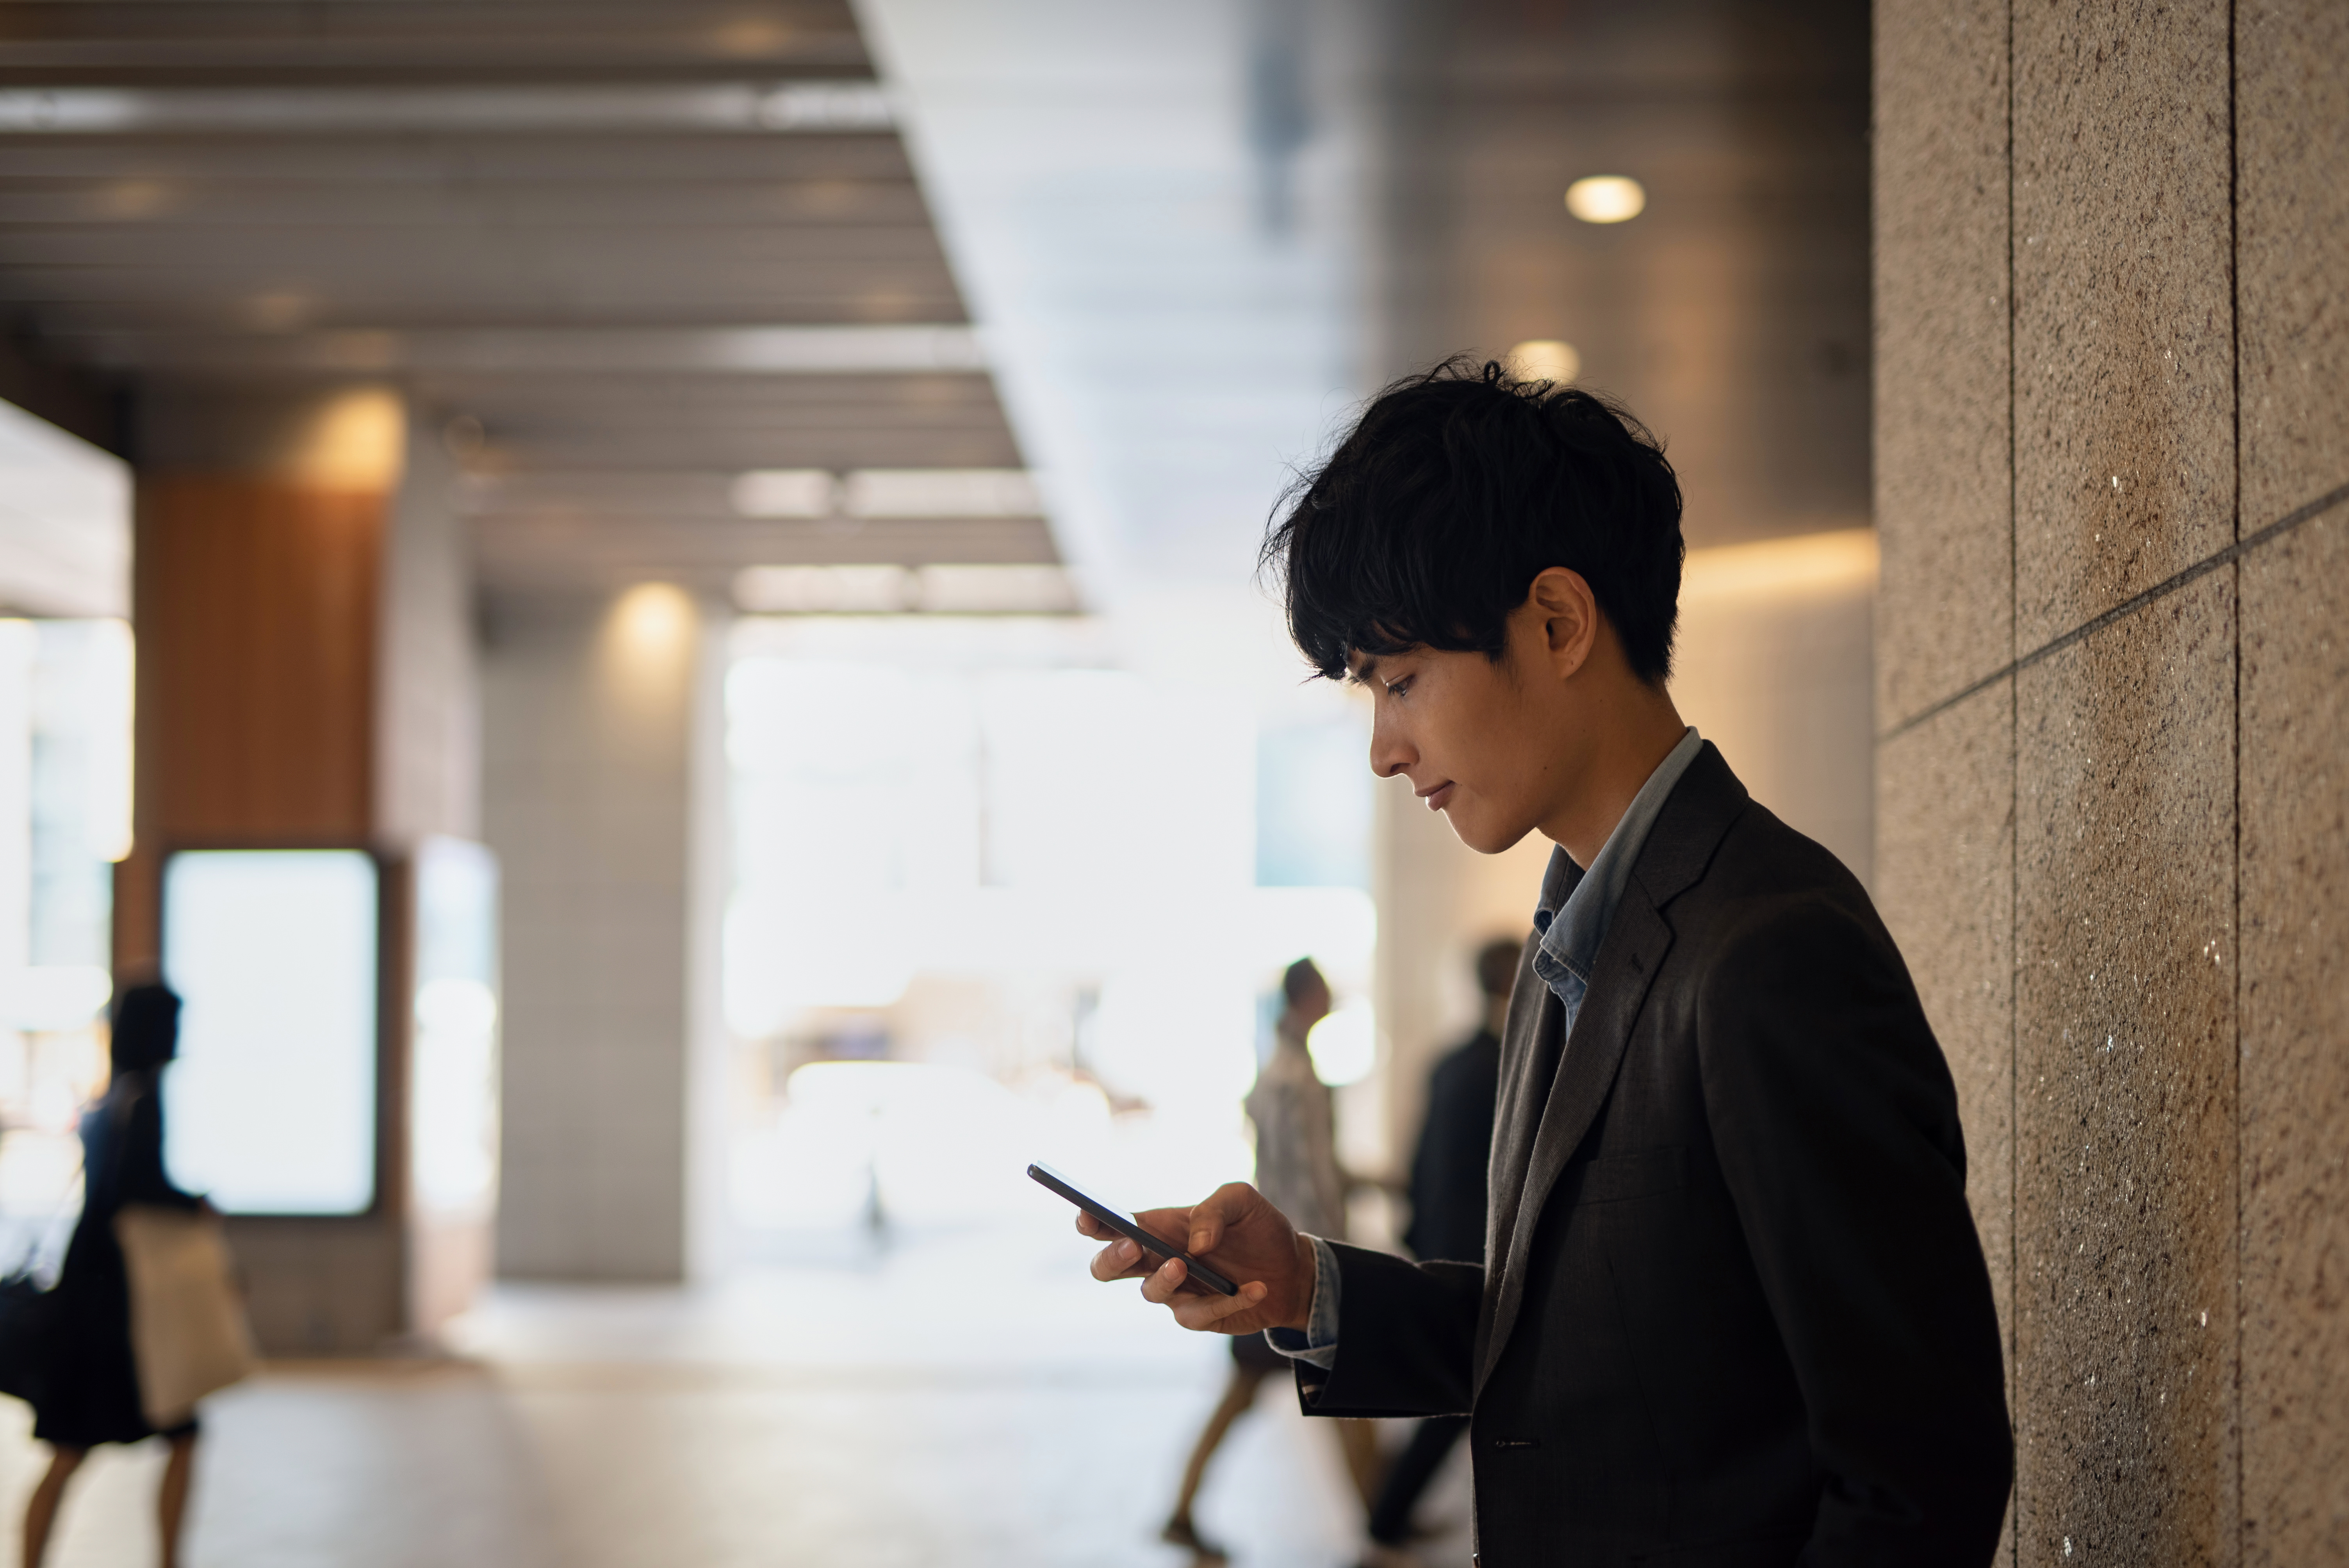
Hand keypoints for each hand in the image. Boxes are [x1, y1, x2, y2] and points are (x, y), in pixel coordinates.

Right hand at [1080, 1182, 1316, 1335]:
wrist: (1293, 1269)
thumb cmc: (1258, 1228)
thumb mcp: (1242, 1201)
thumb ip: (1214, 1209)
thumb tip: (1194, 1244)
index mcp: (1158, 1227)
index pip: (1112, 1225)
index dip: (1092, 1222)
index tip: (1087, 1216)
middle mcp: (1158, 1260)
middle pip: (1108, 1267)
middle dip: (1112, 1258)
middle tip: (1134, 1246)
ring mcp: (1175, 1291)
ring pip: (1148, 1293)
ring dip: (1164, 1279)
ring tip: (1187, 1264)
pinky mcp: (1198, 1316)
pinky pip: (1196, 1315)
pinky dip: (1226, 1302)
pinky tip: (1255, 1289)